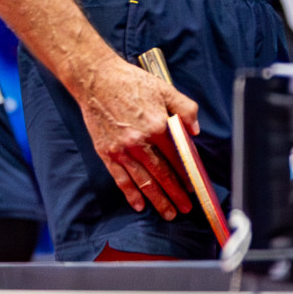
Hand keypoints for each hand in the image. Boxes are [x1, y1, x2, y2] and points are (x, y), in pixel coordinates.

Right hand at [79, 58, 199, 218]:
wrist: (97, 80)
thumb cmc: (132, 82)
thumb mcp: (165, 89)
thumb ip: (185, 109)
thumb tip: (195, 131)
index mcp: (157, 126)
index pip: (177, 156)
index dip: (187, 173)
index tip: (195, 186)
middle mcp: (140, 142)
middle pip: (162, 174)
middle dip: (176, 193)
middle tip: (185, 208)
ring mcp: (122, 150)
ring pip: (143, 181)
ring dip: (157, 199)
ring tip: (168, 212)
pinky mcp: (107, 153)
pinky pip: (121, 178)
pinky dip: (130, 194)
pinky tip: (139, 205)